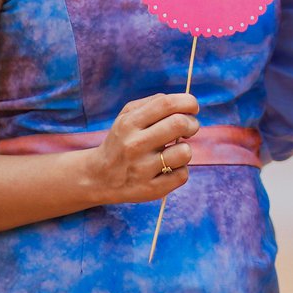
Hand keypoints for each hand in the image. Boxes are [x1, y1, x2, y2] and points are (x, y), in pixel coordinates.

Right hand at [83, 92, 199, 205]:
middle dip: (192, 124)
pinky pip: (182, 175)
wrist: (99, 177)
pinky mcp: (151, 189)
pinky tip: (167, 169)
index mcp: (130, 123)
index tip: (192, 108)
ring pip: (185, 152)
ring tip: (174, 152)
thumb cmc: (122, 141)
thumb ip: (154, 103)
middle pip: (179, 124)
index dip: (188, 102)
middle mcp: (135, 144)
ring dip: (185, 150)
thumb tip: (184, 104)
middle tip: (189, 129)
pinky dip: (180, 170)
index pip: (167, 103)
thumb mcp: (127, 116)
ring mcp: (142, 169)